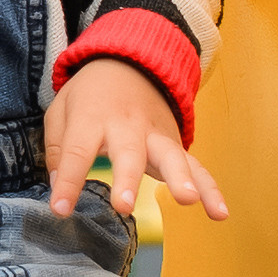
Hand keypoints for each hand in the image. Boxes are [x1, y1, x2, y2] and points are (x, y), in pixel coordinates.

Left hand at [43, 56, 227, 223]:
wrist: (130, 63)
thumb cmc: (90, 96)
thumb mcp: (61, 111)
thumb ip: (57, 149)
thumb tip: (59, 188)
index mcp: (91, 117)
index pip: (77, 151)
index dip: (68, 181)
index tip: (59, 209)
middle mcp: (126, 125)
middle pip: (128, 152)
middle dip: (127, 179)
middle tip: (124, 206)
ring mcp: (156, 134)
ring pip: (171, 156)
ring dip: (180, 178)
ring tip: (188, 200)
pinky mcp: (176, 144)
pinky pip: (197, 166)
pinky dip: (211, 189)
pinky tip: (220, 213)